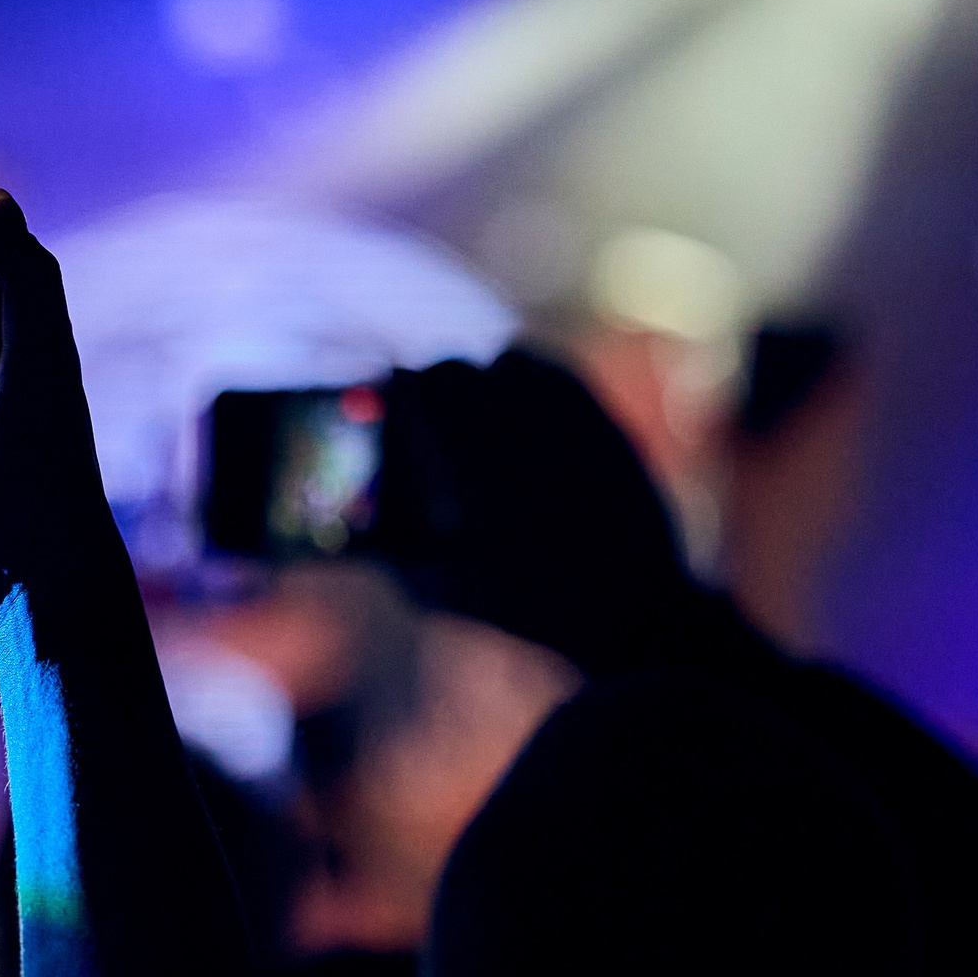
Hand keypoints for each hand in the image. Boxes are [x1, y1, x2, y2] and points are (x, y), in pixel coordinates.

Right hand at [375, 349, 691, 671]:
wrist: (631, 614)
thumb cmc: (525, 609)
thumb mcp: (440, 589)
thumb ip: (386, 552)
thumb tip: (345, 534)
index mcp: (468, 460)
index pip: (414, 385)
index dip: (392, 390)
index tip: (382, 402)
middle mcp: (517, 426)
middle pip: (454, 368)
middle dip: (431, 386)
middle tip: (422, 410)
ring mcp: (567, 420)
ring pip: (507, 362)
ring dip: (483, 377)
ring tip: (476, 410)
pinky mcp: (604, 422)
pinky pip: (555, 373)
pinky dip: (529, 377)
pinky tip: (522, 404)